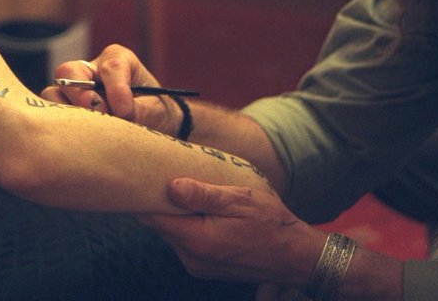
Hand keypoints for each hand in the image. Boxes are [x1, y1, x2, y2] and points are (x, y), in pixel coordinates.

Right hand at [40, 44, 178, 132]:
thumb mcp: (156, 111)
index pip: (111, 67)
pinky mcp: (64, 110)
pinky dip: (62, 128)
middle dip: (80, 95)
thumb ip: (139, 111)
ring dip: (68, 114)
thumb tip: (118, 115)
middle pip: (68, 72)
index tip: (125, 111)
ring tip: (90, 131)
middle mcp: (91, 70)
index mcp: (118, 60)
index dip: (117, 90)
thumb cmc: (155, 112)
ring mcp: (73, 90)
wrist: (153, 126)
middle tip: (99, 115)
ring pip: (52, 94)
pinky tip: (82, 140)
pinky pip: (51, 116)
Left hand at [137, 178, 324, 287]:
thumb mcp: (240, 200)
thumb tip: (170, 187)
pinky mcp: (205, 267)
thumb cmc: (272, 224)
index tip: (139, 172)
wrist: (297, 257)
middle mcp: (192, 258)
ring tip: (182, 185)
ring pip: (172, 232)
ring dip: (175, 212)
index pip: (152, 217)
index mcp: (197, 240)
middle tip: (161, 171)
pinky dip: (186, 224)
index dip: (142, 194)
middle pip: (160, 224)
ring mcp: (198, 265)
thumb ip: (204, 194)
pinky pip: (185, 241)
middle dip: (158, 200)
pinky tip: (198, 207)